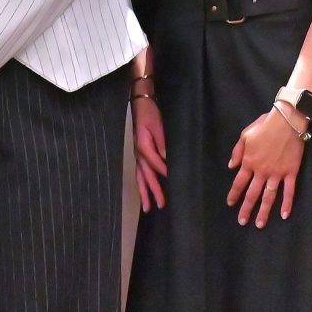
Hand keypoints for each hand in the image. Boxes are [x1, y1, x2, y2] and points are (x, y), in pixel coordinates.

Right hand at [132, 90, 168, 211]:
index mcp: (144, 147)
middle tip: (160, 206)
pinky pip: (139, 173)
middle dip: (153, 192)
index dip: (164, 174)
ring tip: (148, 207)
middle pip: (146, 176)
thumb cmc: (150, 113)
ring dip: (144, 193)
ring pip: (140, 178)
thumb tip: (167, 158)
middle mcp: (139, 154)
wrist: (140, 104)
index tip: (174, 183)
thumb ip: (162, 143)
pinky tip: (145, 191)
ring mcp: (137, 155)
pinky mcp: (139, 154)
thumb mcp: (158, 126)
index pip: (156, 164)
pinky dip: (142, 184)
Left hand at [225, 107, 304, 227]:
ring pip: (269, 196)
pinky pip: (289, 190)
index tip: (230, 204)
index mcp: (249, 162)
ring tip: (260, 224)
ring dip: (264, 211)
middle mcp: (262, 171)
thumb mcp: (245, 135)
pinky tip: (284, 215)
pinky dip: (287, 203)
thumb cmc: (265, 125)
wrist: (287, 121)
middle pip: (252, 194)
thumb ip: (237, 152)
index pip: (239, 183)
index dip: (234, 194)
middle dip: (246, 209)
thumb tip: (231, 167)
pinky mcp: (291, 172)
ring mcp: (277, 173)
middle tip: (242, 222)